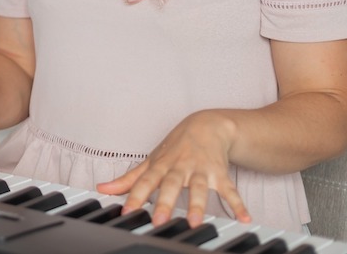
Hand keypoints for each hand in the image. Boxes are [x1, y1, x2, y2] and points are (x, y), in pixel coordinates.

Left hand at [95, 110, 250, 227]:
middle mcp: (180, 167)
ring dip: (198, 204)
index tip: (127, 212)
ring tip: (196, 222)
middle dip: (165, 202)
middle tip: (159, 221)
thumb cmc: (176, 147)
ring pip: (199, 187)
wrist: (208, 125)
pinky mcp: (220, 172)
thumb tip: (102, 188)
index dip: (135, 196)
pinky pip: (230, 189)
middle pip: (171, 185)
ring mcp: (201, 169)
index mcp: (161, 166)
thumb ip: (129, 178)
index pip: (145, 182)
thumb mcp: (151, 161)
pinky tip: (244, 217)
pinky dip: (237, 203)